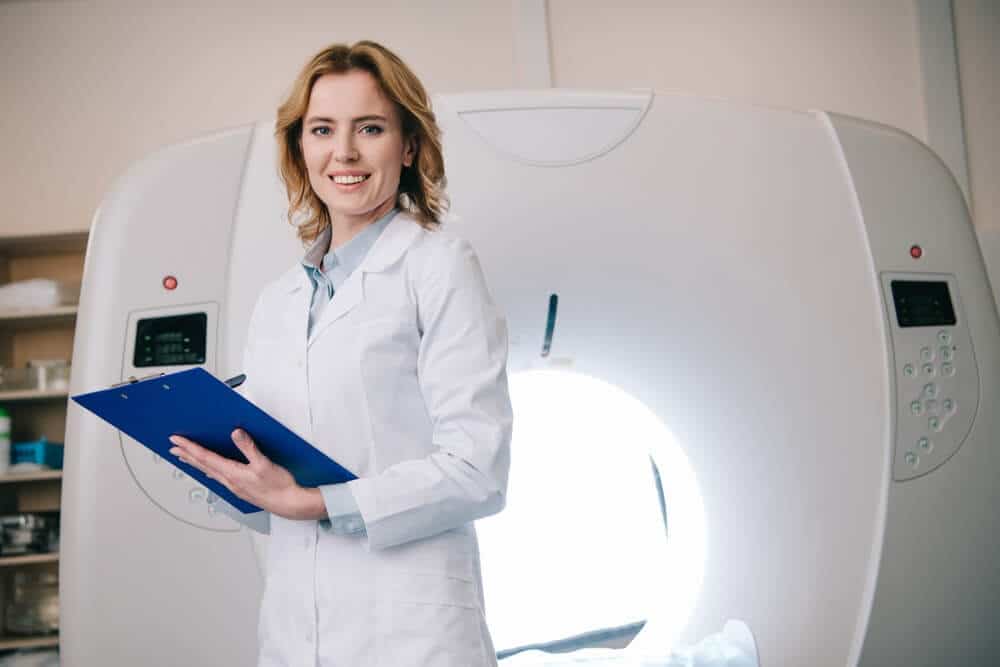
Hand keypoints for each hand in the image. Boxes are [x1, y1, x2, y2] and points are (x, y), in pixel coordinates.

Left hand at [168, 429, 323, 519]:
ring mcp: (233, 486)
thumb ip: (249, 447)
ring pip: (208, 472)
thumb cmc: (279, 486)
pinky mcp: (239, 489)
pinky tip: (208, 471)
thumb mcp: (264, 463)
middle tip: (172, 447)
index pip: (205, 457)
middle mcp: (229, 481)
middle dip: (186, 455)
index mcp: (233, 473)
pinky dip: (208, 470)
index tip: (177, 440)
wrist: (288, 504)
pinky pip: (217, 477)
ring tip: (184, 458)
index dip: (190, 447)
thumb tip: (236, 434)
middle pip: (202, 465)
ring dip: (194, 463)